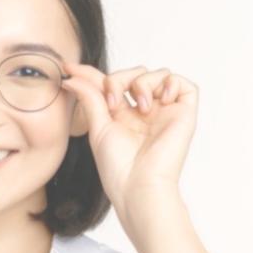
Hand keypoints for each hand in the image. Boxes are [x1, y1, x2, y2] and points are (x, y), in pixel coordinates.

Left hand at [59, 62, 197, 215]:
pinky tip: (159, 101)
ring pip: (158, 73)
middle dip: (118, 79)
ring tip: (141, 109)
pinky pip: (184, 84)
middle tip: (112, 104)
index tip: (68, 67)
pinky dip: (170, 83)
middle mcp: (146, 112)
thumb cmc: (118, 167)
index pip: (111, 84)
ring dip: (142, 82)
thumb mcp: (97, 127)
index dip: (91, 73)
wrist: (138, 185)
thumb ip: (89, 98)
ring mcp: (165, 112)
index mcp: (124, 116)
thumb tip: (72, 77)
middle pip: (135, 72)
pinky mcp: (184, 114)